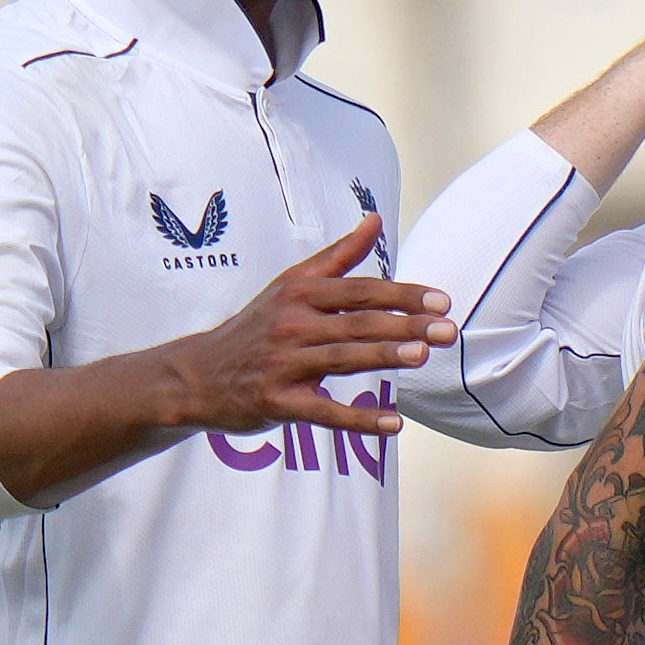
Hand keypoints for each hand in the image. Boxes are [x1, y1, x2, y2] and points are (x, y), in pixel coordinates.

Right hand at [156, 215, 453, 436]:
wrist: (197, 375)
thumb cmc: (256, 326)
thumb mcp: (291, 284)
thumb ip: (338, 256)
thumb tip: (376, 220)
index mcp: (299, 293)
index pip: (360, 290)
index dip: (402, 294)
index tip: (443, 300)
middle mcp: (291, 324)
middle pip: (356, 323)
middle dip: (404, 325)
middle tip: (448, 330)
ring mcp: (282, 364)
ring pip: (341, 359)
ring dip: (383, 358)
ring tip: (423, 356)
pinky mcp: (276, 402)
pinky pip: (323, 412)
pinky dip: (359, 420)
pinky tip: (394, 424)